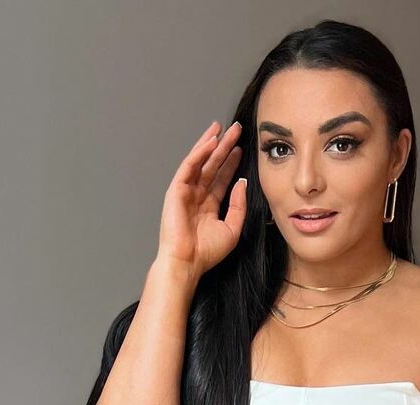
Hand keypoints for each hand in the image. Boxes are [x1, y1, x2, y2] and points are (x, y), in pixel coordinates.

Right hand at [157, 120, 246, 279]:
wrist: (187, 262)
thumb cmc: (207, 252)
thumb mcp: (232, 228)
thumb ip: (238, 205)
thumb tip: (242, 181)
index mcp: (208, 206)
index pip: (221, 179)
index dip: (231, 163)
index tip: (241, 149)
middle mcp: (197, 196)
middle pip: (212, 166)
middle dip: (223, 147)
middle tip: (236, 130)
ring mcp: (186, 192)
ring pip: (200, 162)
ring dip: (210, 144)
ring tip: (222, 128)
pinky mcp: (176, 190)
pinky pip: (189, 166)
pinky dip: (199, 153)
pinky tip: (210, 141)